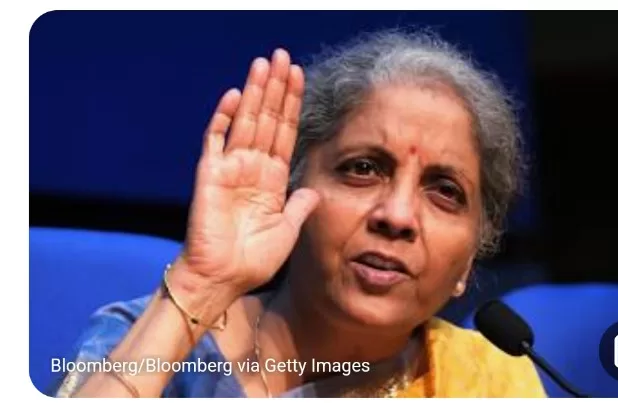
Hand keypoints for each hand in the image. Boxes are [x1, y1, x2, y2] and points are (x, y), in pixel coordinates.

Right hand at [175, 49, 319, 293]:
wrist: (222, 278)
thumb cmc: (253, 260)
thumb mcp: (287, 230)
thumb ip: (300, 206)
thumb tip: (314, 190)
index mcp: (272, 179)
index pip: (285, 133)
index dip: (292, 106)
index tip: (299, 78)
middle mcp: (252, 168)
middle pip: (267, 119)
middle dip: (276, 89)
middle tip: (282, 56)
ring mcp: (230, 168)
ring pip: (245, 121)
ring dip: (255, 93)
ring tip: (263, 64)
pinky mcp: (209, 174)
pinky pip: (216, 140)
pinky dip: (224, 118)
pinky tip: (235, 96)